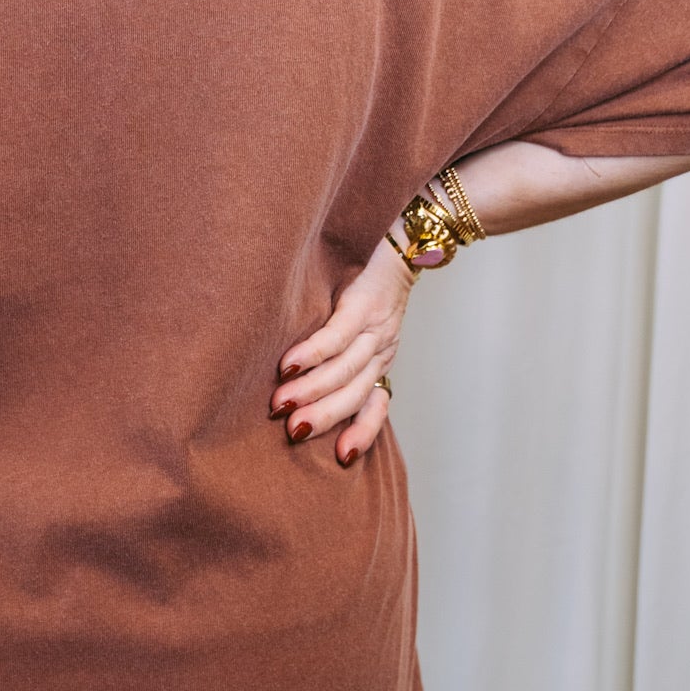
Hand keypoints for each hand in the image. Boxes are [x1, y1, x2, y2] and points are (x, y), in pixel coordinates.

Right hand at [269, 231, 416, 466]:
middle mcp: (382, 348)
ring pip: (345, 369)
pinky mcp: (363, 302)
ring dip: (312, 390)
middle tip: (292, 434)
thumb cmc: (370, 279)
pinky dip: (313, 352)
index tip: (343, 458)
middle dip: (324, 417)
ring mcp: (375, 327)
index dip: (362, 433)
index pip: (374, 406)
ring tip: (281, 405)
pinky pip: (337, 335)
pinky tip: (288, 365)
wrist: (408, 232)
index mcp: (380, 359)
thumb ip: (342, 352)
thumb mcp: (363, 323)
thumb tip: (296, 383)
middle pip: (354, 394)